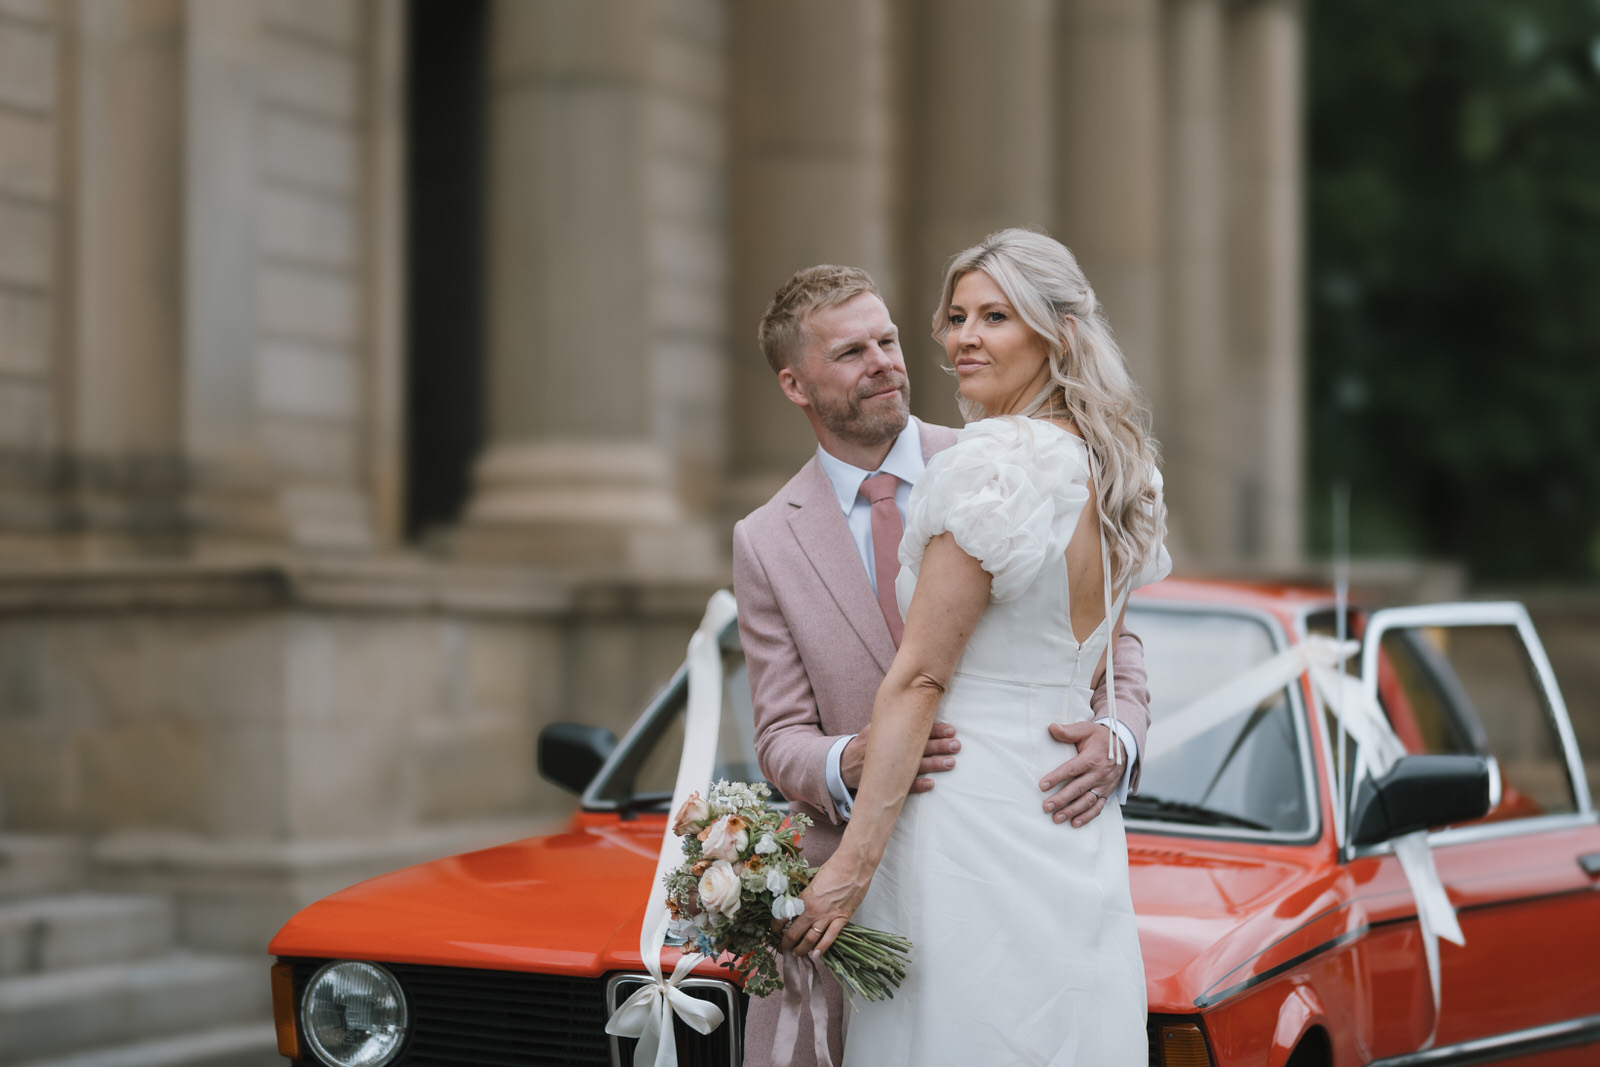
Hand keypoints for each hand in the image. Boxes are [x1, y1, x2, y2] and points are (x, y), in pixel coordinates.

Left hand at [780, 857, 867, 958]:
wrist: (854, 865)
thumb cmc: (833, 867)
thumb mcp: (811, 880)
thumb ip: (804, 894)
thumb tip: (796, 903)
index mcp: (803, 899)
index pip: (783, 918)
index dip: (776, 927)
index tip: (775, 930)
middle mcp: (813, 911)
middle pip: (794, 933)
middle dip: (786, 943)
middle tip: (783, 947)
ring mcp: (828, 917)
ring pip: (810, 940)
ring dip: (801, 949)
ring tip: (797, 953)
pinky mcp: (842, 919)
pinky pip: (830, 938)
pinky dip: (822, 948)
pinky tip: (816, 954)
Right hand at [840, 722, 958, 792]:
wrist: (844, 765)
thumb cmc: (868, 743)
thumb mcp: (877, 726)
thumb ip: (896, 719)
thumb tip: (921, 702)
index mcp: (889, 732)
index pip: (914, 728)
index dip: (933, 729)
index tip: (951, 729)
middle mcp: (890, 748)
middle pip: (918, 746)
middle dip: (939, 745)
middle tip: (956, 744)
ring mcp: (888, 767)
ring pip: (914, 765)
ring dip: (934, 764)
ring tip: (951, 762)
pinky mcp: (885, 782)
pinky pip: (903, 786)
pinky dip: (917, 785)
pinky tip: (931, 784)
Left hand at [1039, 720, 1122, 827]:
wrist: (1124, 745)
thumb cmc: (1100, 737)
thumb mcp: (1086, 729)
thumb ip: (1068, 731)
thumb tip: (1051, 728)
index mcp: (1092, 758)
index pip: (1072, 769)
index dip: (1057, 777)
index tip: (1042, 785)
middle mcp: (1099, 774)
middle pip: (1078, 788)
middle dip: (1061, 799)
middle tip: (1046, 806)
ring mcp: (1104, 785)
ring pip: (1087, 801)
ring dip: (1072, 811)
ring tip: (1056, 818)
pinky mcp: (1107, 792)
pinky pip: (1098, 807)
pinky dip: (1087, 816)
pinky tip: (1075, 823)